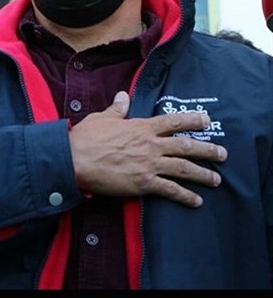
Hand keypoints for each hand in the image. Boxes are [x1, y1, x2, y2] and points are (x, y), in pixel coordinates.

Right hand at [69, 91, 226, 207]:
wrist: (74, 159)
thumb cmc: (85, 138)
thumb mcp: (101, 118)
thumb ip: (117, 109)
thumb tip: (123, 96)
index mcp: (141, 127)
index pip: (173, 121)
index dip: (192, 120)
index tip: (207, 120)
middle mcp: (150, 145)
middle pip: (186, 146)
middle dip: (207, 150)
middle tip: (222, 154)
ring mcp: (149, 164)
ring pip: (184, 168)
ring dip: (203, 174)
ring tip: (216, 179)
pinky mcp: (144, 183)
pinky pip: (170, 190)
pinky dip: (185, 196)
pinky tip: (196, 201)